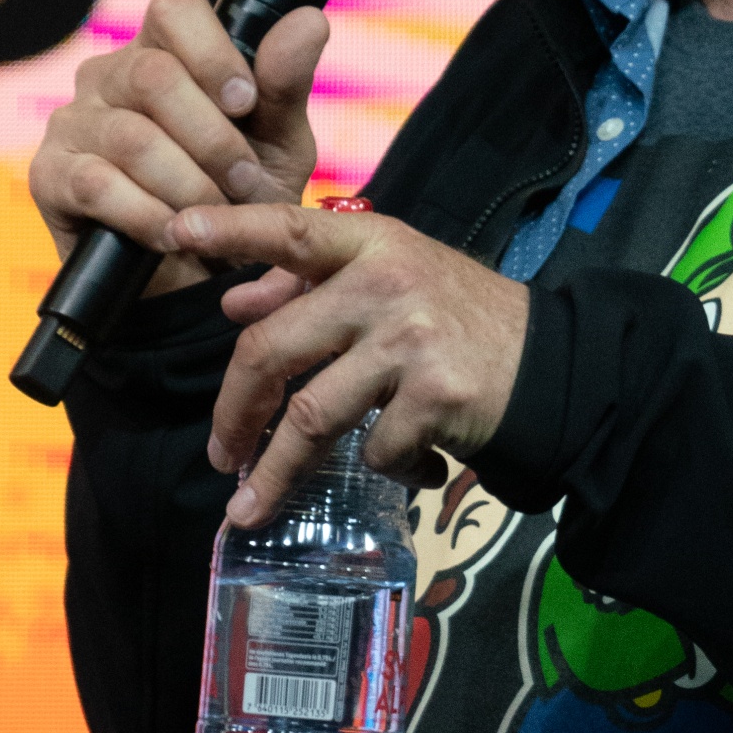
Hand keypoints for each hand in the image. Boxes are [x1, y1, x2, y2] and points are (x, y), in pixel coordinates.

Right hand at [26, 0, 328, 294]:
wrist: (203, 279)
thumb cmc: (242, 199)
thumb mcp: (279, 144)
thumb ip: (285, 84)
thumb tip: (310, 21)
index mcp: (165, 51)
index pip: (173, 9)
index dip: (213, 53)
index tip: (246, 104)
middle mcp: (111, 75)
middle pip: (153, 76)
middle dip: (213, 140)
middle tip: (242, 184)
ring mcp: (74, 122)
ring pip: (131, 137)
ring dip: (187, 185)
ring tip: (214, 217)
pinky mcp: (50, 175)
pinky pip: (97, 184)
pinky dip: (148, 215)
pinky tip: (173, 234)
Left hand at [168, 202, 531, 522]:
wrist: (556, 363)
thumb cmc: (460, 320)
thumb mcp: (393, 281)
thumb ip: (312, 286)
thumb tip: (234, 301)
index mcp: (372, 243)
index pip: (289, 229)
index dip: (229, 227)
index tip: (176, 232)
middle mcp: (387, 283)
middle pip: (274, 347)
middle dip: (234, 411)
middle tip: (219, 452)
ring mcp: (411, 340)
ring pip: (312, 416)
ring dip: (275, 471)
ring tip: (251, 504)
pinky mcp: (436, 396)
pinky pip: (376, 449)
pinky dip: (385, 469)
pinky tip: (409, 467)